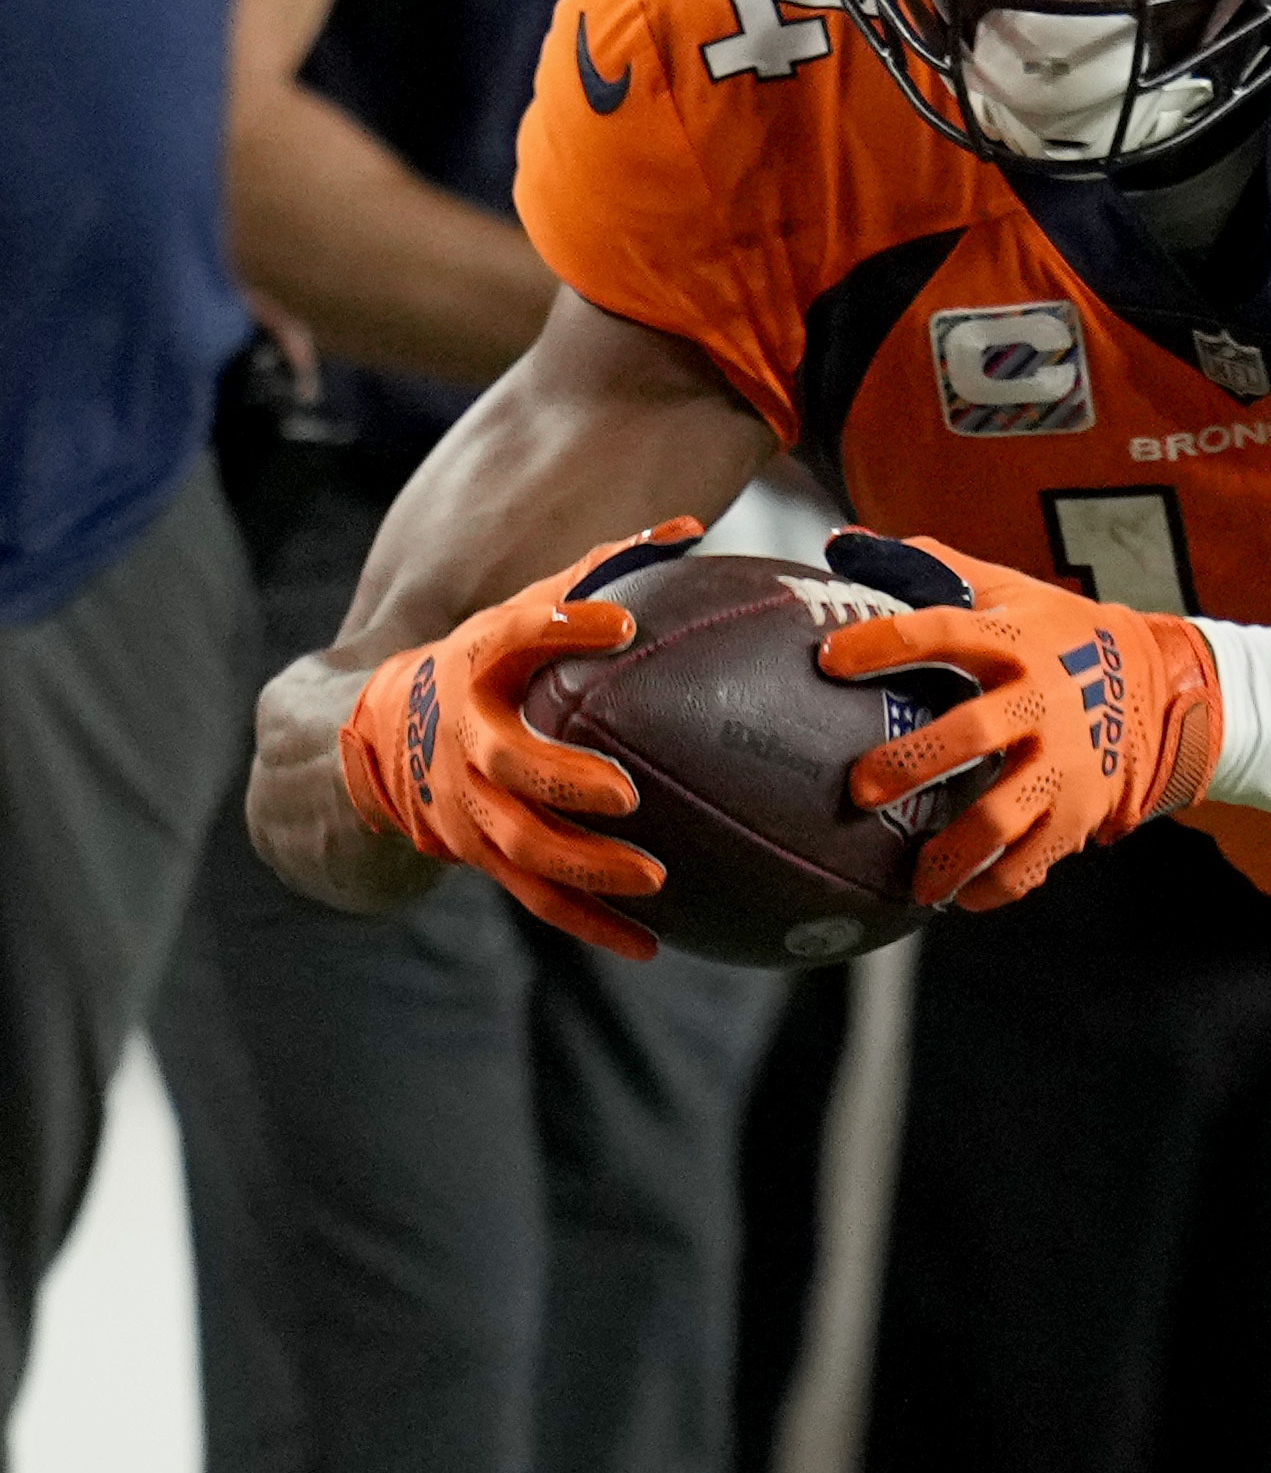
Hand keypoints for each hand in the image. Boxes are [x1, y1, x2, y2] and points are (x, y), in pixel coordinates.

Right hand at [333, 520, 699, 956]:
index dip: (558, 625)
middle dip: (563, 780)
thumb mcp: (517, 613)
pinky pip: (538, 898)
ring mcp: (467, 808)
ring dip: (586, 867)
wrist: (375, 739)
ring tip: (654, 878)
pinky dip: (592, 924)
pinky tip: (654, 945)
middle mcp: (462, 742)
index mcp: (473, 668)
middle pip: (507, 765)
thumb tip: (692, 528)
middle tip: (627, 794)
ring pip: (523, 847)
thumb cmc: (482, 665)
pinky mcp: (480, 857)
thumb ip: (598, 572)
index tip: (619, 621)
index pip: (510, 638)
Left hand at [812, 532, 1222, 911]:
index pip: (942, 632)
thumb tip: (844, 545)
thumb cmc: (1063, 635)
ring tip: (914, 880)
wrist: (1164, 684)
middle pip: (974, 733)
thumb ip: (934, 568)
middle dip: (914, 762)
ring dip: (955, 849)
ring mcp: (1067, 760)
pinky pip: (1039, 857)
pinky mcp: (1083, 807)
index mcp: (1018, 641)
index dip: (884, 643)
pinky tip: (962, 897)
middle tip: (862, 788)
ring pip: (1006, 812)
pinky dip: (1000, 884)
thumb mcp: (1011, 589)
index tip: (828, 659)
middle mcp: (1044, 701)